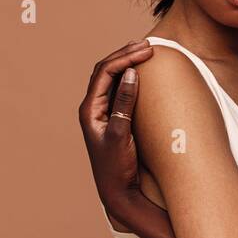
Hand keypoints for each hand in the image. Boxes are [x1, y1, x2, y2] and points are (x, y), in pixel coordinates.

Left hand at [78, 39, 153, 222]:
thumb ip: (124, 102)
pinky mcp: (113, 119)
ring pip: (111, 78)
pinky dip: (129, 77)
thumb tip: (130, 72)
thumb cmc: (117, 167)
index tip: (147, 51)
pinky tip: (141, 72)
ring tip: (143, 51)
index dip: (125, 57)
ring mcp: (102, 113)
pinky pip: (118, 90)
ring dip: (126, 63)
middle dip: (125, 55)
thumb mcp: (121, 133)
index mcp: (89, 109)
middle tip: (147, 46)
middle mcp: (92, 108)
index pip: (105, 72)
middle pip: (106, 71)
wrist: (118, 192)